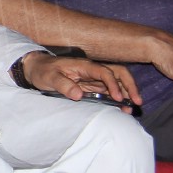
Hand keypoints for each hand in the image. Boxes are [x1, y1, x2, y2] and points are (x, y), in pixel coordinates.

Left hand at [20, 51, 140, 108]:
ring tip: (132, 107)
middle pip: (118, 72)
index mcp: (84, 65)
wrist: (36, 69)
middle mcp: (92, 70)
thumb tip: (78, 95)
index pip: (104, 72)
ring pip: (117, 82)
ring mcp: (93, 78)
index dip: (113, 84)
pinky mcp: (92, 86)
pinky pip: (109, 90)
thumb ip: (63, 85)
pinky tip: (122, 107)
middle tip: (137, 101)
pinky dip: (118, 97)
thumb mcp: (49, 78)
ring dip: (127, 92)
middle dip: (130, 85)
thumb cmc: (42, 71)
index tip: (118, 97)